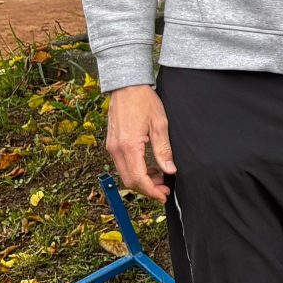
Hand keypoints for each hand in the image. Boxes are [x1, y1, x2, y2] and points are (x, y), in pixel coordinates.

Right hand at [103, 85, 175, 200]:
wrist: (127, 86)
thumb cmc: (144, 102)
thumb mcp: (160, 124)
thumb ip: (163, 150)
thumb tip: (170, 170)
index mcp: (128, 146)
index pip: (138, 179)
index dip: (151, 191)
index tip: (164, 195)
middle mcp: (116, 149)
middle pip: (129, 181)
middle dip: (147, 189)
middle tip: (165, 189)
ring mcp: (111, 147)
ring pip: (125, 174)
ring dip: (142, 180)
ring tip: (161, 178)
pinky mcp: (112, 144)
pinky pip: (122, 164)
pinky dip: (135, 170)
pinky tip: (150, 167)